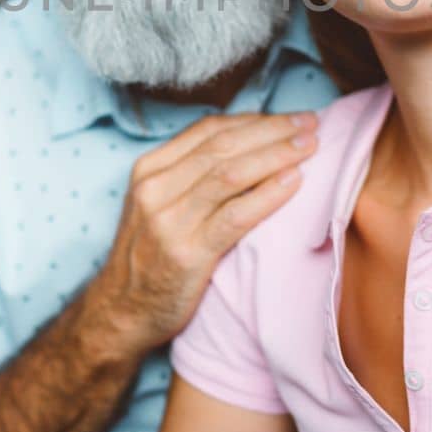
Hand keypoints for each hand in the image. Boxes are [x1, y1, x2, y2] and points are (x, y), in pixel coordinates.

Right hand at [86, 112, 316, 355]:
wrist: (121, 313)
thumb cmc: (150, 257)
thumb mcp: (158, 204)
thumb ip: (190, 175)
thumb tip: (250, 146)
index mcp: (149, 169)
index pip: (208, 130)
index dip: (254, 119)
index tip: (290, 118)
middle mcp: (155, 188)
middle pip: (223, 146)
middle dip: (272, 131)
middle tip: (310, 124)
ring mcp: (169, 221)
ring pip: (230, 174)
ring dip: (276, 156)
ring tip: (309, 147)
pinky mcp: (187, 254)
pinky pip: (235, 216)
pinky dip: (268, 195)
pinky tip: (294, 182)